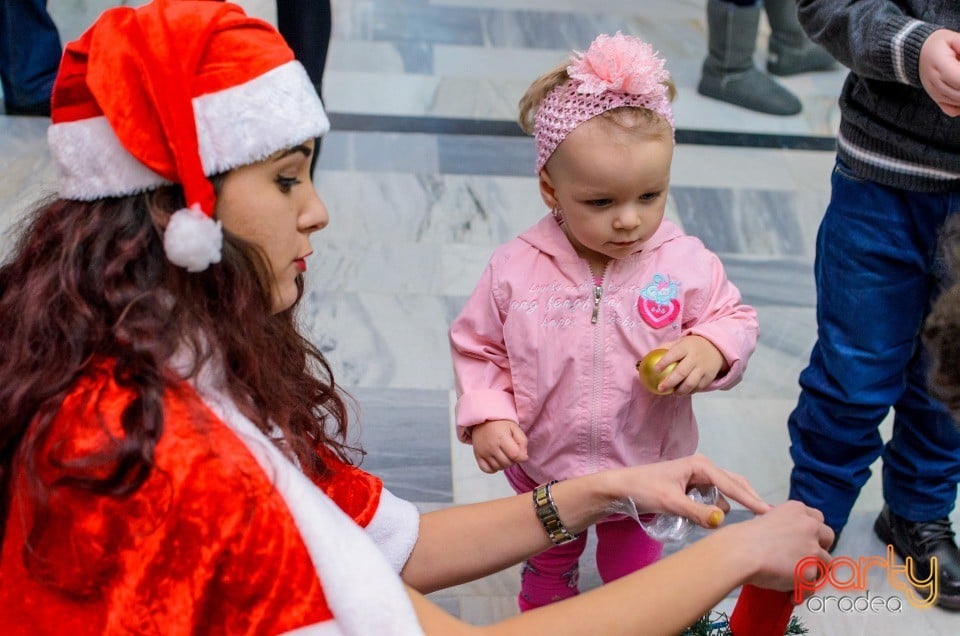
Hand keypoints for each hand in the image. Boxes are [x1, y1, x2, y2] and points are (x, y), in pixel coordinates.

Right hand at [469, 419, 527, 473]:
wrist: (484, 420)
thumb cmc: (501, 424)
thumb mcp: (515, 428)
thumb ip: (523, 442)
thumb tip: (523, 457)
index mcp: (502, 438)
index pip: (515, 455)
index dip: (522, 457)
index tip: (522, 454)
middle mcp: (491, 446)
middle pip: (507, 463)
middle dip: (513, 460)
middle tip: (512, 453)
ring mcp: (483, 452)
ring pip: (498, 467)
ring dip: (504, 464)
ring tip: (504, 455)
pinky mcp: (478, 456)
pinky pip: (487, 470)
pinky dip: (493, 469)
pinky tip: (496, 461)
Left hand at [607, 454, 770, 528]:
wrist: (621, 488)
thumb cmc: (643, 489)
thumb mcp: (671, 503)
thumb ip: (697, 512)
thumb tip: (721, 519)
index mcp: (700, 465)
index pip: (732, 484)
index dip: (751, 500)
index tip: (769, 512)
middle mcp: (703, 467)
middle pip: (734, 484)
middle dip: (748, 499)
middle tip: (767, 518)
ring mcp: (698, 477)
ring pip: (723, 494)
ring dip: (724, 508)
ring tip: (727, 523)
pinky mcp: (692, 487)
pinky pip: (712, 499)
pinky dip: (714, 509)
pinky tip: (710, 519)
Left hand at [650, 335, 725, 394]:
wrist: (715, 347)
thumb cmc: (691, 346)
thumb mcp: (680, 342)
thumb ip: (665, 348)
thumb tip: (647, 356)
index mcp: (685, 347)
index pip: (673, 354)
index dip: (664, 362)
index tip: (655, 370)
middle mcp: (695, 358)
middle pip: (681, 372)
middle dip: (669, 382)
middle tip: (660, 388)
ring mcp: (703, 368)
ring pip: (690, 383)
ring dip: (680, 391)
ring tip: (672, 393)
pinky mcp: (709, 377)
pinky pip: (698, 388)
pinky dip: (689, 392)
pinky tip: (682, 392)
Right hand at [729, 501, 833, 594]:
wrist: (741, 552)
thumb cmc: (745, 536)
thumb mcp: (766, 519)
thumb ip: (783, 526)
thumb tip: (787, 541)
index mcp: (797, 510)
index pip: (817, 518)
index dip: (813, 531)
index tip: (806, 539)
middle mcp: (810, 526)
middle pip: (828, 537)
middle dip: (821, 547)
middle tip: (807, 557)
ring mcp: (813, 549)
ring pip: (826, 563)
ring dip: (813, 571)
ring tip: (797, 579)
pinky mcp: (810, 571)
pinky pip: (812, 586)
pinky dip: (802, 591)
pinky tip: (791, 594)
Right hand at [919, 28, 959, 116]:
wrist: (916, 54)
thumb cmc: (937, 45)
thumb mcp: (952, 39)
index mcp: (939, 66)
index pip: (959, 80)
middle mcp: (936, 83)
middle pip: (959, 94)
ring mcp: (936, 94)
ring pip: (958, 102)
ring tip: (959, 78)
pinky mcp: (937, 100)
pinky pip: (952, 111)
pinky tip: (959, 93)